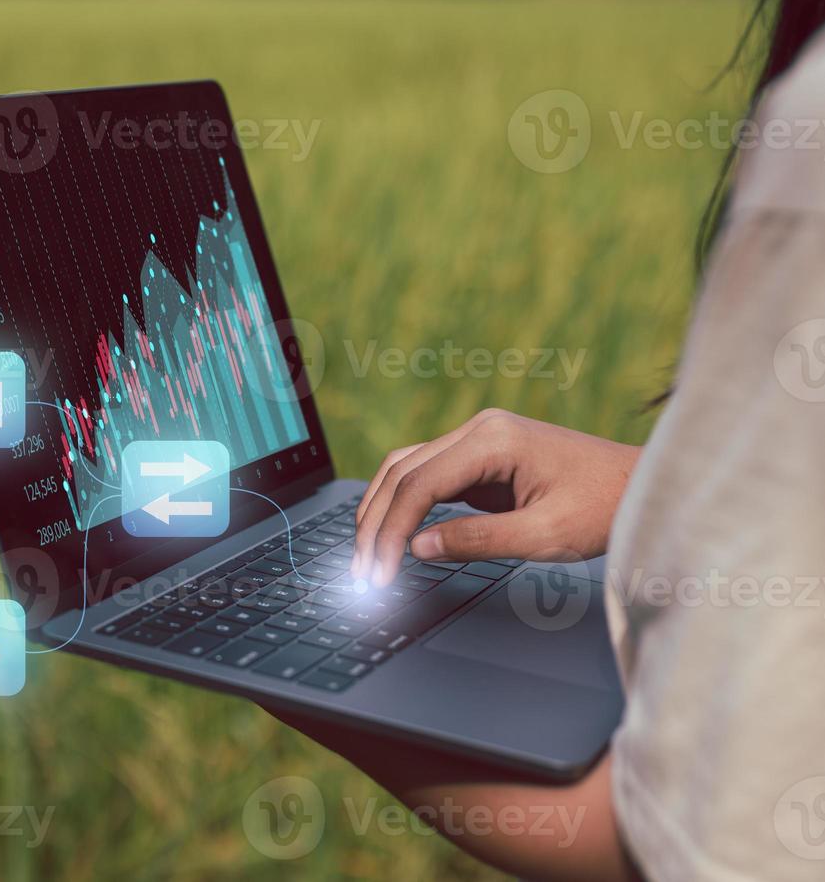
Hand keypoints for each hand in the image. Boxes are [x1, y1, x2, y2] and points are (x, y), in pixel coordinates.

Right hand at [351, 408, 639, 586]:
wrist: (643, 486)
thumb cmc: (605, 506)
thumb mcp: (544, 534)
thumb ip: (477, 541)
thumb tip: (417, 548)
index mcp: (493, 440)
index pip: (418, 486)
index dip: (391, 532)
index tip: (379, 573)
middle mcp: (478, 430)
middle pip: (401, 473)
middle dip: (375, 523)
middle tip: (362, 571)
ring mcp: (477, 440)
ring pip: (406, 470)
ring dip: (382, 511)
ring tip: (367, 554)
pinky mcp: (481, 457)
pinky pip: (427, 476)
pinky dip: (405, 505)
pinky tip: (395, 534)